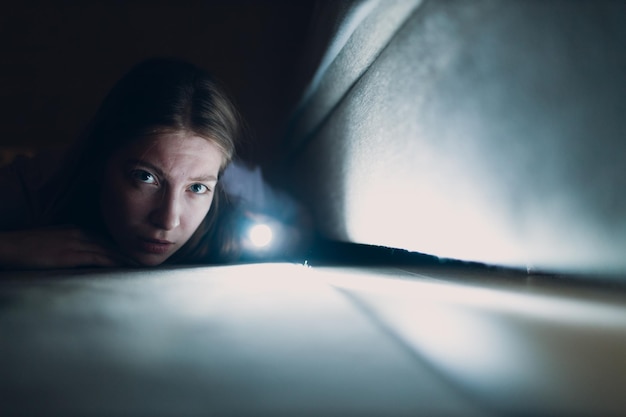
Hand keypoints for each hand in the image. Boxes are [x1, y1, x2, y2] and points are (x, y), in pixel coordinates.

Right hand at [0, 226, 133, 269]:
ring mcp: (75, 243)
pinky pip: (97, 258)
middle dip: (130, 252)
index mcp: (77, 231)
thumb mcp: (54, 244)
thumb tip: (87, 260)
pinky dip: (113, 262)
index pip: (106, 240)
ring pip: (109, 250)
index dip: (123, 248)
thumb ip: (72, 249)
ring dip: (126, 258)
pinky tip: (124, 268)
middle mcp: (80, 234)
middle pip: (112, 244)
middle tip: (149, 259)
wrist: (8, 246)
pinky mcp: (69, 255)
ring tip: (142, 265)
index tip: (137, 254)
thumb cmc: (29, 249)